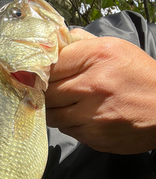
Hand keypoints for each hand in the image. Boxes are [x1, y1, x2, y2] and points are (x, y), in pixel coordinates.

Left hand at [45, 28, 155, 153]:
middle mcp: (93, 86)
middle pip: (46, 92)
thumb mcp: (116, 49)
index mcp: (98, 57)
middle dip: (44, 92)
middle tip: (48, 91)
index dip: (40, 71)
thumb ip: (83, 43)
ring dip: (54, 110)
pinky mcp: (94, 137)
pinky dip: (69, 124)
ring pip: (52, 115)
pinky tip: (81, 117)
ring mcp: (92, 115)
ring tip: (66, 104)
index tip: (36, 74)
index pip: (51, 64)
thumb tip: (56, 41)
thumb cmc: (141, 77)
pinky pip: (67, 130)